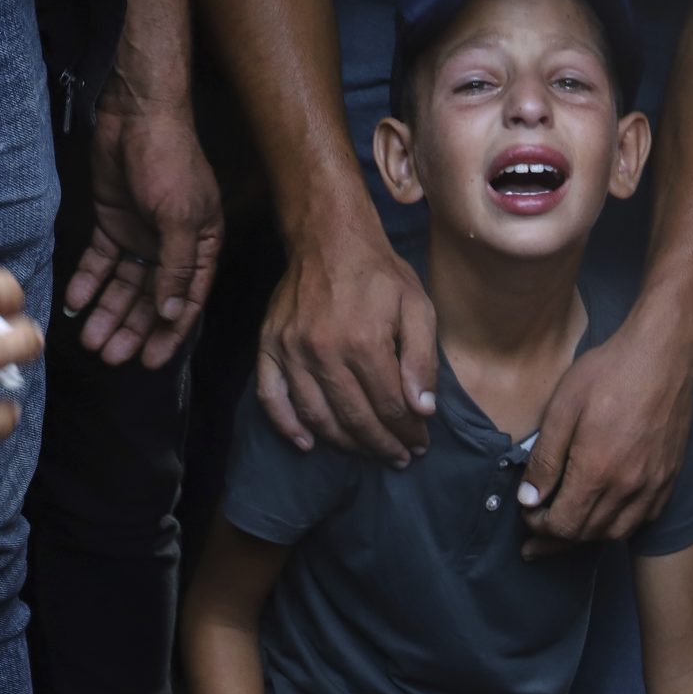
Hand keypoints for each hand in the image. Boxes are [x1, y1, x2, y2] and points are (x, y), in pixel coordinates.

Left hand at [61, 98, 220, 369]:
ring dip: (108, 313)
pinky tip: (76, 303)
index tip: (148, 362)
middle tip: (109, 357)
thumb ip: (176, 268)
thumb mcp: (179, 218)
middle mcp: (170, 249)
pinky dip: (88, 282)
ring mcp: (140, 238)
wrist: (137, 114)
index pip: (186, 302)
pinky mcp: (112, 224)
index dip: (168, 334)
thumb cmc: (170, 162)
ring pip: (123, 286)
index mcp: (198, 249)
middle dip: (131, 329)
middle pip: (150, 300)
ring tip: (90, 341)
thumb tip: (173, 314)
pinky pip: (98, 262)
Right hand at [257, 211, 436, 465]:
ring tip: (367, 452)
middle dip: (382, 445)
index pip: (389, 406)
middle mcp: (324, 352)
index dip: (408, 432)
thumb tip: (423, 409)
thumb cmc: (379, 274)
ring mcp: (292, 351)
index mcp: (364, 342)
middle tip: (399, 456)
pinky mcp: (269, 347)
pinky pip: (271, 398)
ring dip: (344, 444)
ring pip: (317, 416)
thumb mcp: (418, 306)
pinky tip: (307, 444)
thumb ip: (423, 359)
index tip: (419, 443)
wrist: (328, 237)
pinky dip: (287, 426)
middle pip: (355, 419)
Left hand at [516, 303, 692, 553]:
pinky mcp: (669, 478)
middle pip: (586, 534)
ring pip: (615, 532)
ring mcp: (653, 486)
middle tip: (536, 533)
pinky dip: (618, 525)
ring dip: (587, 535)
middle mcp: (628, 488)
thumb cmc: (609, 373)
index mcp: (597, 472)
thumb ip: (545, 460)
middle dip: (556, 537)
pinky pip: (642, 519)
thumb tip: (529, 500)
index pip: (562, 525)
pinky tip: (606, 515)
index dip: (539, 526)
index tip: (527, 511)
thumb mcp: (562, 409)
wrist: (664, 355)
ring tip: (568, 529)